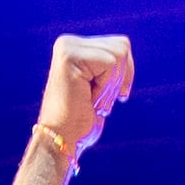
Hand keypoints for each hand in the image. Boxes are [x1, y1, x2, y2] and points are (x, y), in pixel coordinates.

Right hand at [36, 34, 135, 158]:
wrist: (60, 141)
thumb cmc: (80, 122)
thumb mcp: (100, 86)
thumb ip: (108, 64)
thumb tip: (124, 45)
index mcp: (75, 47)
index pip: (121, 45)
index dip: (124, 75)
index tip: (102, 97)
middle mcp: (68, 42)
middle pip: (122, 46)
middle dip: (118, 80)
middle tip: (93, 100)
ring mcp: (67, 47)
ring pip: (118, 54)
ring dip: (110, 86)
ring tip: (89, 100)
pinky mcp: (69, 57)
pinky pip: (110, 63)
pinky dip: (105, 87)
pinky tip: (87, 99)